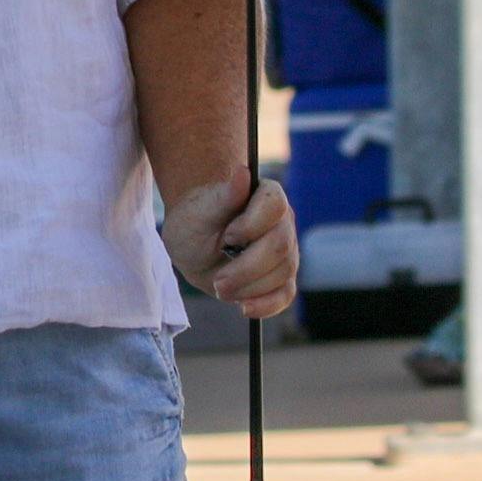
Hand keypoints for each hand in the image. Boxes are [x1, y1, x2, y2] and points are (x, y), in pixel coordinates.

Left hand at [162, 168, 298, 320]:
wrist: (194, 245)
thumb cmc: (196, 222)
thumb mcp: (200, 211)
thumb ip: (223, 195)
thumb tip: (243, 171)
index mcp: (267, 196)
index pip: (275, 206)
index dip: (252, 225)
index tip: (226, 237)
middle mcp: (283, 223)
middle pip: (280, 247)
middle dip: (247, 269)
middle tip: (218, 282)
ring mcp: (287, 252)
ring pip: (282, 274)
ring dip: (248, 287)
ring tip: (219, 287)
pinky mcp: (282, 278)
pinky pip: (285, 295)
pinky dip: (267, 305)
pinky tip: (245, 308)